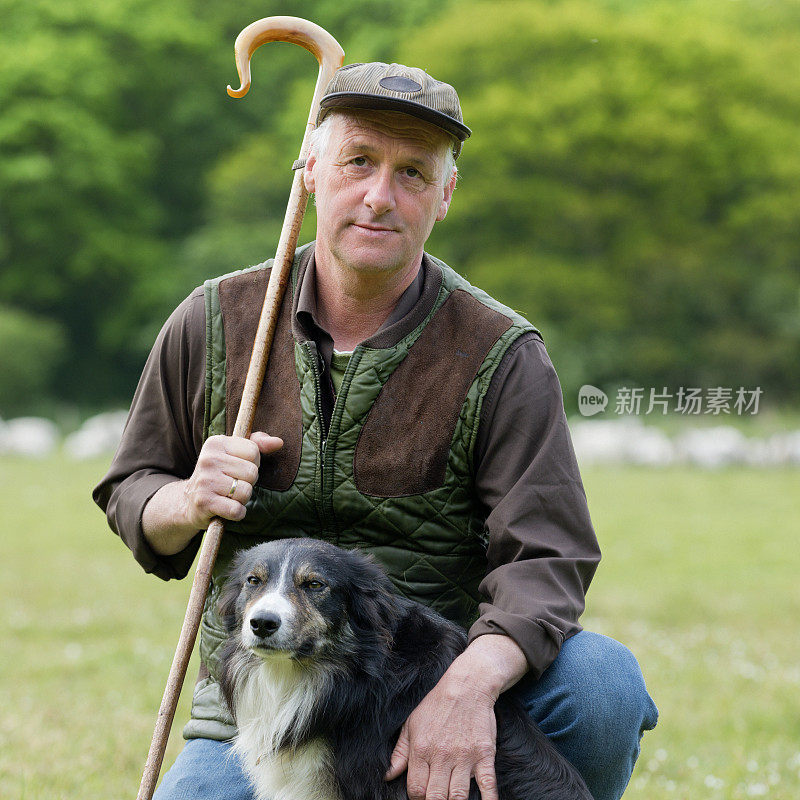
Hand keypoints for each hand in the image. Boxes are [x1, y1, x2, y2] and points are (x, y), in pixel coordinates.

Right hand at [181, 432, 282, 528]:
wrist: (189, 501)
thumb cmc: (219, 475)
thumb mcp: (234, 453)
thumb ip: (257, 444)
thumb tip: (278, 442)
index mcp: (216, 443)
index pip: (253, 451)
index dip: (253, 463)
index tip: (239, 468)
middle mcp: (208, 459)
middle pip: (252, 472)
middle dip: (248, 482)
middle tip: (234, 484)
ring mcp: (205, 481)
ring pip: (246, 491)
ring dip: (242, 498)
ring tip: (229, 496)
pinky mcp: (204, 502)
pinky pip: (236, 510)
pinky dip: (237, 513)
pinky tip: (227, 509)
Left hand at [385, 672, 498, 799]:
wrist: (467, 686)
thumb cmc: (437, 704)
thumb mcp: (412, 723)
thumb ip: (400, 752)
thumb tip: (389, 776)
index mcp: (422, 749)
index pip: (416, 789)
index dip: (417, 799)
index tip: (422, 797)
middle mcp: (442, 755)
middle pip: (436, 798)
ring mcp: (465, 757)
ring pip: (458, 797)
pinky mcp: (485, 755)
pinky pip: (488, 785)